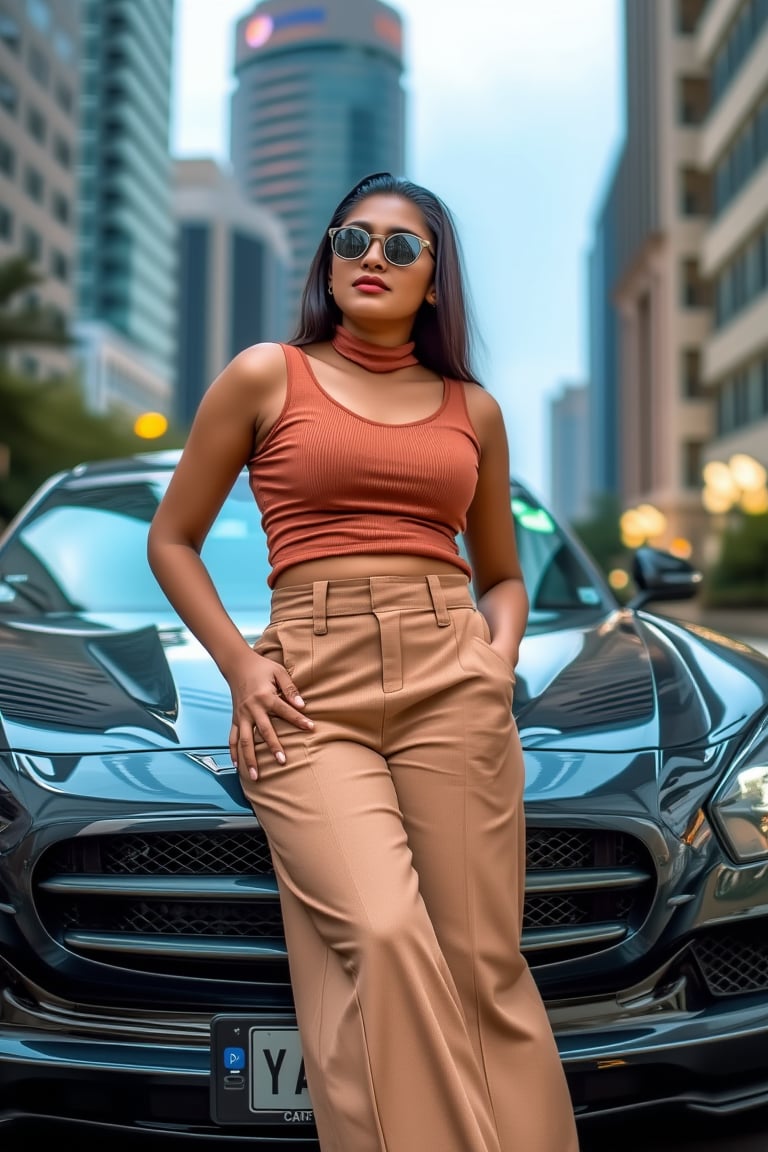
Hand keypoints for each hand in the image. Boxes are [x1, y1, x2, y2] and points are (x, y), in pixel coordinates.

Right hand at [227, 651, 312, 780]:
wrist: (237, 664)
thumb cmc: (261, 667)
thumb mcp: (278, 671)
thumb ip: (290, 688)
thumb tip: (302, 704)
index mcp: (265, 696)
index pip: (285, 710)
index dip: (298, 719)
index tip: (311, 727)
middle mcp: (252, 708)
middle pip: (264, 731)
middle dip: (274, 747)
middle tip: (282, 762)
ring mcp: (242, 715)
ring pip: (245, 741)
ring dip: (250, 759)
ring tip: (256, 776)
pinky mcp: (236, 718)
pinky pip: (232, 738)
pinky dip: (233, 752)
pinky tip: (237, 766)